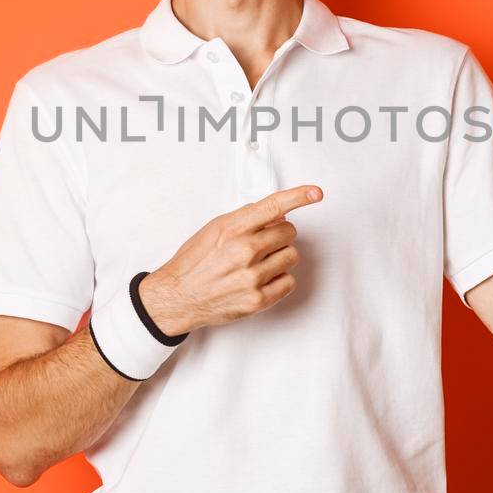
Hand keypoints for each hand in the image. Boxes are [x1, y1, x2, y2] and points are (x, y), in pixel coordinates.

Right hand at [137, 185, 323, 335]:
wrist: (177, 297)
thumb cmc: (194, 262)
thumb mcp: (214, 229)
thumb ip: (246, 219)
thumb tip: (278, 215)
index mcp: (232, 228)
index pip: (273, 206)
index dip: (299, 196)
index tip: (316, 193)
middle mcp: (244, 250)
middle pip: (289, 232)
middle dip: (279, 235)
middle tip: (262, 244)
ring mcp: (252, 276)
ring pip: (291, 256)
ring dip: (279, 257)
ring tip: (258, 263)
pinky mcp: (258, 300)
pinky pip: (289, 282)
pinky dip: (279, 279)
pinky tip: (261, 279)